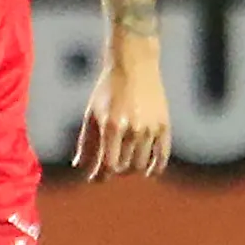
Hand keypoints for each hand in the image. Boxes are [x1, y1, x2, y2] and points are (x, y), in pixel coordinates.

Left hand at [74, 33, 171, 179]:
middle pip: (124, 166)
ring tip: (123, 165)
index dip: (100, 176)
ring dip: (131, 169)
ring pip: (141, 164)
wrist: (135, 64)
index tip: (94, 179)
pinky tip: (149, 172)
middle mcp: (133, 128)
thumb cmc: (108, 88)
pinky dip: (156, 167)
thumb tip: (79, 166)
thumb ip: (86, 141)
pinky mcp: (165, 125)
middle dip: (113, 171)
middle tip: (107, 169)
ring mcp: (151, 128)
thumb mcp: (92, 112)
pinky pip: (163, 156)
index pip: (108, 164)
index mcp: (112, 125)